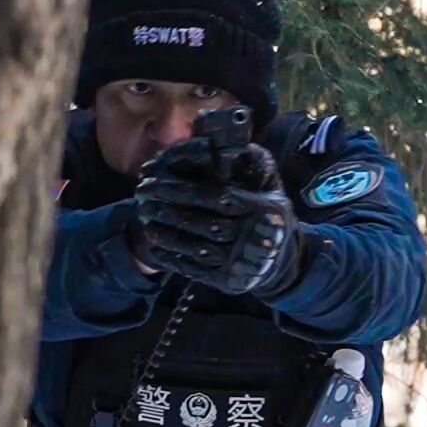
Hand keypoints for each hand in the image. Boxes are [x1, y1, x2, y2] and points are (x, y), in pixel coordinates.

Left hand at [135, 144, 307, 295]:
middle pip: (201, 222)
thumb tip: (224, 145)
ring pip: (195, 246)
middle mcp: (251, 237)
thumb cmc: (269, 216)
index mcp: (260, 210)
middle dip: (167, 208)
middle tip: (143, 196)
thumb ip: (250, 163)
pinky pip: (194, 269)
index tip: (156, 181)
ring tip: (146, 218)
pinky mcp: (227, 281)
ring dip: (165, 232)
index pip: (214, 197)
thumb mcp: (270, 186)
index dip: (181, 189)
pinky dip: (172, 257)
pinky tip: (156, 244)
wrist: (283, 262)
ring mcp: (239, 262)